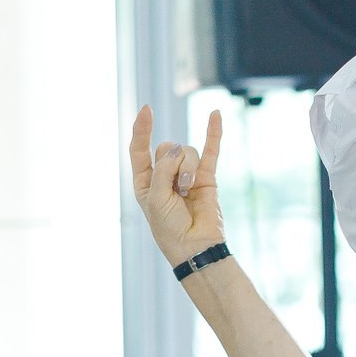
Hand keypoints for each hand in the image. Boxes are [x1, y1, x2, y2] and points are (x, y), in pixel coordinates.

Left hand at [129, 106, 227, 267]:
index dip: (142, 129)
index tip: (147, 109)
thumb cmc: (169, 228)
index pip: (140, 148)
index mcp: (146, 181)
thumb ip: (163, 169)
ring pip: (187, 152)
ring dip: (187, 169)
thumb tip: (178, 148)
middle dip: (172, 162)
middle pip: (167, 148)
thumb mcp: (156, 198)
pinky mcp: (208, 178)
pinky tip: (215, 115)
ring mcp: (187, 175)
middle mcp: (165, 175)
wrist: (195, 247)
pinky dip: (213, 133)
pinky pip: (211, 151)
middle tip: (177, 186)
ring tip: (188, 190)